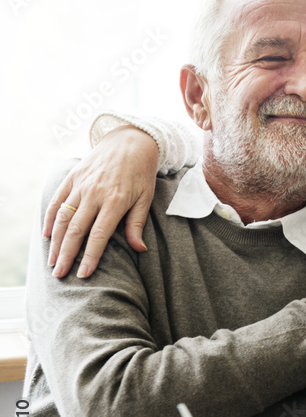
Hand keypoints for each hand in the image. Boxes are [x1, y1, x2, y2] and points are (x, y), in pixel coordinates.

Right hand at [44, 126, 157, 277]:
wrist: (130, 141)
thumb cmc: (141, 173)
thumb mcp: (146, 198)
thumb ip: (137, 224)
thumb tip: (139, 249)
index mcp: (115, 201)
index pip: (99, 235)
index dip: (90, 256)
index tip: (83, 275)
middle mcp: (94, 194)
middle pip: (76, 230)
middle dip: (67, 254)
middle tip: (60, 274)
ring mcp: (81, 185)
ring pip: (63, 217)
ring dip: (56, 241)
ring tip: (53, 260)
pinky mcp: (72, 177)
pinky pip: (57, 200)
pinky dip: (50, 217)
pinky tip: (48, 234)